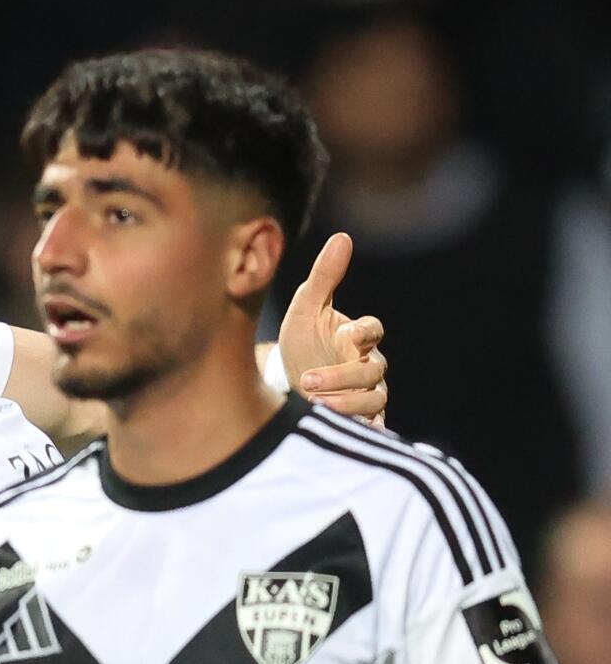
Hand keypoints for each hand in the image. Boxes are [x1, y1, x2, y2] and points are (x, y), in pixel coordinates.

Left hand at [279, 232, 387, 424]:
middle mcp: (370, 365)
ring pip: (372, 401)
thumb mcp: (306, 308)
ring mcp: (369, 394)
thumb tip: (342, 237)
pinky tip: (331, 423)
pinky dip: (356, 425)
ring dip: (344, 403)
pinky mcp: (363, 420)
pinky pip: (371, 426)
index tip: (346, 335)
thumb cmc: (304, 341)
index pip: (373, 331)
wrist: (290, 382)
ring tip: (312, 402)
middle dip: (340, 376)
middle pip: (371, 371)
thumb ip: (323, 277)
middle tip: (306, 380)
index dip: (364, 332)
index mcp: (359, 336)